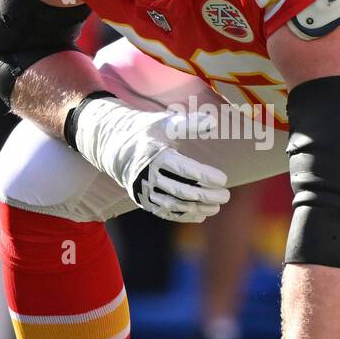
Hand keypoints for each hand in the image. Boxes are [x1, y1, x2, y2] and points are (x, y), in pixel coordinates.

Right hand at [70, 98, 230, 221]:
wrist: (114, 147)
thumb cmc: (146, 132)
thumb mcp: (165, 123)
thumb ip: (189, 124)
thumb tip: (213, 122)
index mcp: (155, 156)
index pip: (185, 170)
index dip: (206, 176)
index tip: (224, 179)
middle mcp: (148, 176)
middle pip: (182, 191)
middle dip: (206, 195)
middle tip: (225, 196)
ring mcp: (143, 191)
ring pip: (174, 205)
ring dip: (197, 208)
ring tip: (216, 207)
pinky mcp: (142, 200)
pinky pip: (165, 212)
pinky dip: (183, 216)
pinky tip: (201, 215)